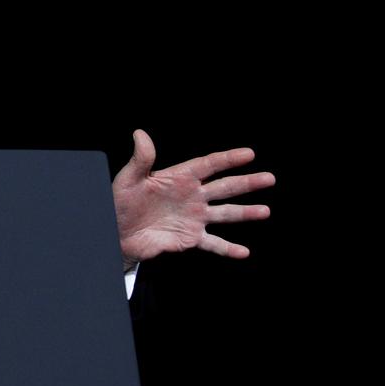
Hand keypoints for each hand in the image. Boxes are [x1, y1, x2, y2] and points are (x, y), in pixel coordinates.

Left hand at [112, 129, 273, 269]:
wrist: (115, 233)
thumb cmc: (119, 203)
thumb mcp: (128, 179)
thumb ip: (140, 159)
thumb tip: (140, 134)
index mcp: (178, 178)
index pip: (208, 165)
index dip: (228, 159)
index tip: (249, 153)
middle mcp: (191, 197)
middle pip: (224, 187)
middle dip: (247, 183)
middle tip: (269, 178)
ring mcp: (193, 218)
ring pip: (225, 213)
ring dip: (245, 213)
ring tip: (265, 211)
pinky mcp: (190, 238)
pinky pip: (213, 243)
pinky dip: (228, 248)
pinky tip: (244, 252)